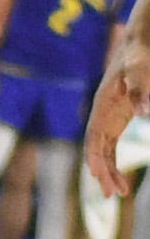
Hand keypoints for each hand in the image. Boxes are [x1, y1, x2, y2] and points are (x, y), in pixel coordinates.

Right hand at [88, 41, 149, 197]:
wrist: (138, 43)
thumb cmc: (139, 54)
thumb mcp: (141, 69)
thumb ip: (142, 89)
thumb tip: (144, 113)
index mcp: (102, 104)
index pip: (94, 136)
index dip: (94, 156)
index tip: (97, 175)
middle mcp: (102, 114)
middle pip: (97, 148)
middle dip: (103, 172)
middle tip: (113, 195)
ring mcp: (109, 117)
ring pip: (103, 150)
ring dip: (109, 171)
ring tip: (120, 193)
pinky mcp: (118, 119)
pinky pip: (111, 145)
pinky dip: (114, 162)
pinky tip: (121, 176)